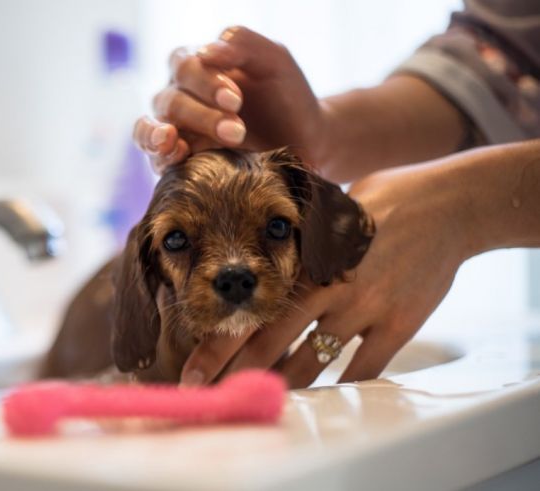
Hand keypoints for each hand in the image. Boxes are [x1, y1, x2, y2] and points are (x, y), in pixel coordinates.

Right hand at [133, 26, 326, 173]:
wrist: (304, 141)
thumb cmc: (287, 96)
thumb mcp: (274, 61)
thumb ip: (243, 43)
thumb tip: (205, 51)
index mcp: (198, 67)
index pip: (184, 66)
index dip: (205, 82)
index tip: (236, 101)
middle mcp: (181, 96)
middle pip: (171, 101)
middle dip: (202, 117)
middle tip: (237, 131)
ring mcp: (176, 130)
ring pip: (156, 129)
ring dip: (172, 137)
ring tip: (182, 148)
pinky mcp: (179, 162)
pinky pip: (155, 158)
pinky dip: (158, 156)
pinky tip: (174, 156)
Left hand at [180, 157, 473, 387]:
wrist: (447, 205)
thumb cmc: (380, 201)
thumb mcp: (327, 213)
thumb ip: (295, 243)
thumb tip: (259, 261)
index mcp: (304, 261)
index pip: (250, 311)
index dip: (217, 345)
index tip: (192, 371)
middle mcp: (328, 288)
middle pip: (270, 342)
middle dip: (234, 373)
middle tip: (208, 396)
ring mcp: (365, 308)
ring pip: (313, 360)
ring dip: (284, 383)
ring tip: (261, 400)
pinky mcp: (400, 323)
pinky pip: (365, 368)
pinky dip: (343, 384)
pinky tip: (325, 396)